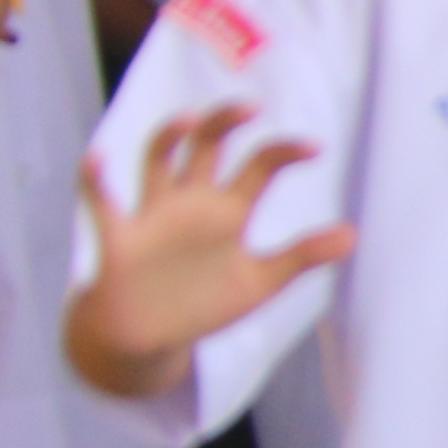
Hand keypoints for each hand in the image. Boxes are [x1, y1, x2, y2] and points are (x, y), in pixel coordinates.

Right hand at [68, 106, 348, 393]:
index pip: (260, 166)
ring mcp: (153, 216)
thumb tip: (352, 236)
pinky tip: (96, 158)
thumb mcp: (259, 283)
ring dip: (168, 138)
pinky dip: (95, 179)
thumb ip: (301, 258)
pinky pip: (101, 203)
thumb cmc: (202, 303)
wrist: (148, 339)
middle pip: (208, 146)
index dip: (284, 152)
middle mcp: (191, 202)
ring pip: (157, 161)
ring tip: (188, 122)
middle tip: (251, 108)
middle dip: (225, 122)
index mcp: (228, 211)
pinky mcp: (119, 238)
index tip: (314, 150)